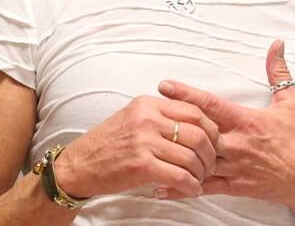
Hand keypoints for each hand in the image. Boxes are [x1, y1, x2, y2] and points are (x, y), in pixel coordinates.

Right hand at [53, 95, 222, 199]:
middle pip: (197, 133)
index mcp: (148, 104)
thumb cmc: (108, 143)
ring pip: (191, 156)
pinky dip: (191, 186)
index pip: (193, 110)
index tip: (214, 141)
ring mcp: (144, 141)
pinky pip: (179, 176)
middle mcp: (147, 119)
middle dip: (211, 152)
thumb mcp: (133, 117)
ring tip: (200, 179)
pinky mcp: (141, 165)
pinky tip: (191, 190)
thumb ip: (159, 115)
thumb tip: (194, 123)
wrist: (79, 165)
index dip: (210, 128)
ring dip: (201, 172)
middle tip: (211, 164)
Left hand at [155, 40, 294, 215]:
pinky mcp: (233, 186)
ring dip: (172, 154)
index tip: (165, 85)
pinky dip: (181, 186)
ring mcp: (233, 167)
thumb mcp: (293, 102)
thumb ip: (279, 72)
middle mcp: (236, 144)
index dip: (187, 94)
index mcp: (246, 121)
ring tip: (145, 148)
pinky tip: (160, 185)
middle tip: (145, 113)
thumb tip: (277, 44)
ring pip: (196, 159)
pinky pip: (203, 186)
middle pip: (197, 131)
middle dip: (172, 122)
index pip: (211, 105)